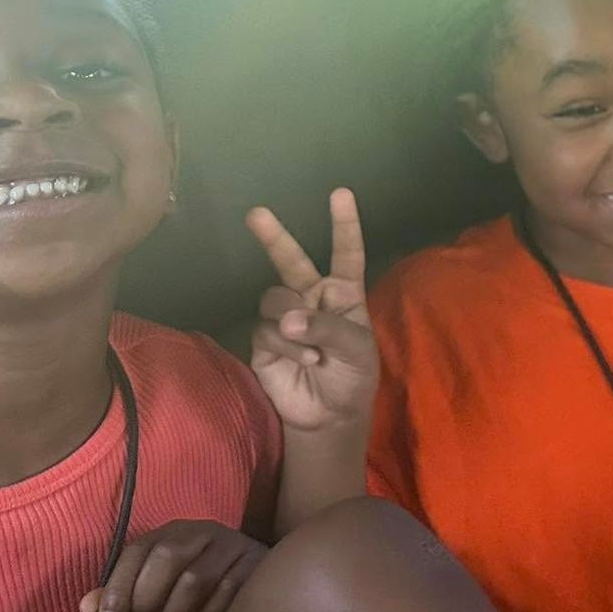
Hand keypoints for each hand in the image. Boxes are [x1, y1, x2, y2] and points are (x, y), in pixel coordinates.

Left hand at [87, 520, 265, 611]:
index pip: (137, 550)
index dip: (118, 587)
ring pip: (195, 580)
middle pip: (167, 557)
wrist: (242, 593)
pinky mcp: (255, 564)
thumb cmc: (184, 597)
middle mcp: (203, 530)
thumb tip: (87, 605)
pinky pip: (225, 594)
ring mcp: (232, 545)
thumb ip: (119, 598)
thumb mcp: (150, 595)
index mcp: (171, 532)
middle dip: (149, 601)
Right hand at [245, 188, 376, 432]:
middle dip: (274, 236)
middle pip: (291, 260)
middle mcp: (312, 297)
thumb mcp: (356, 350)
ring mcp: (286, 317)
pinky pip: (267, 329)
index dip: (344, 224)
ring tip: (314, 352)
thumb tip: (289, 318)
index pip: (346, 252)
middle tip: (256, 214)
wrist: (328, 417)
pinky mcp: (264, 339)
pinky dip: (286, 344)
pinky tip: (304, 360)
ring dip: (293, 323)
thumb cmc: (352, 377)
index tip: (341, 194)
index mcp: (343, 292)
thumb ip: (327, 327)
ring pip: (275, 298)